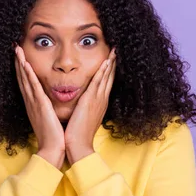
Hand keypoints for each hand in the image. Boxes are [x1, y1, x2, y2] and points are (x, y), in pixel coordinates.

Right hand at [14, 44, 64, 168]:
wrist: (53, 150)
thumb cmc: (54, 138)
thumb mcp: (50, 120)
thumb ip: (49, 111)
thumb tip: (52, 105)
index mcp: (34, 106)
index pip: (27, 84)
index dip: (22, 70)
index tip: (20, 57)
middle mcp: (31, 103)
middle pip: (22, 78)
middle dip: (18, 63)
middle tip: (15, 48)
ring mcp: (34, 103)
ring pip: (25, 79)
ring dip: (20, 64)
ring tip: (17, 50)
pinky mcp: (40, 106)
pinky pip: (33, 87)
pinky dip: (28, 75)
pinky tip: (25, 64)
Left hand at [64, 48, 115, 164]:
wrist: (79, 146)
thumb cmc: (78, 134)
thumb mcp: (84, 117)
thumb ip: (85, 108)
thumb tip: (82, 103)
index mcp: (99, 103)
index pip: (106, 82)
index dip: (110, 70)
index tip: (111, 58)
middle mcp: (101, 100)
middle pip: (110, 77)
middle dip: (113, 63)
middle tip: (117, 49)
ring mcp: (98, 100)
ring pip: (106, 76)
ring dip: (110, 62)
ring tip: (114, 50)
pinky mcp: (91, 100)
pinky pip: (99, 82)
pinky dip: (103, 71)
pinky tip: (106, 61)